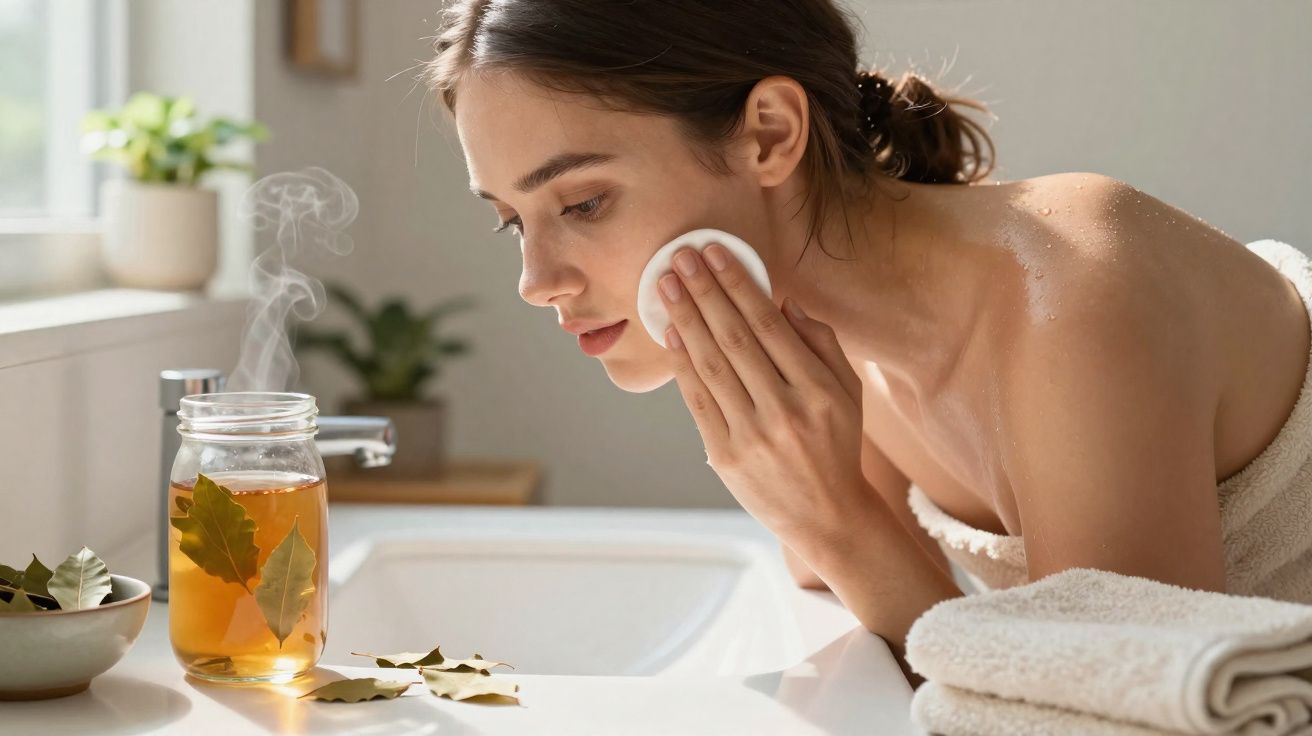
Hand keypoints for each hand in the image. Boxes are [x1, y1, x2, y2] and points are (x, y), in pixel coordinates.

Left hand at [658, 242, 867, 543]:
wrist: (826, 515)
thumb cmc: (836, 444)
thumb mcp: (848, 391)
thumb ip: (821, 343)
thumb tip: (783, 301)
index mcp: (817, 389)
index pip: (769, 325)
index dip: (739, 285)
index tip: (716, 253)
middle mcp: (784, 410)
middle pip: (735, 339)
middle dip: (705, 292)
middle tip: (681, 257)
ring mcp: (752, 435)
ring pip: (711, 366)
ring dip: (686, 320)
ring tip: (667, 285)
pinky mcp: (726, 456)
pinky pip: (697, 401)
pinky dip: (682, 364)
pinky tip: (672, 333)